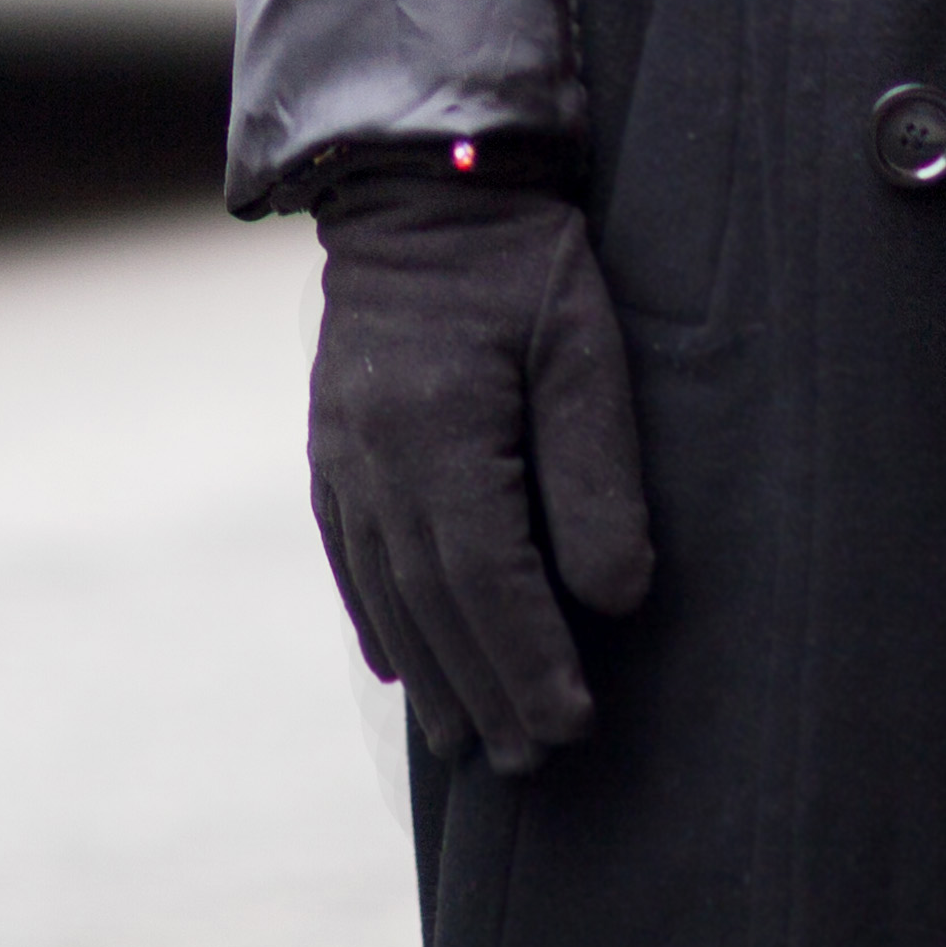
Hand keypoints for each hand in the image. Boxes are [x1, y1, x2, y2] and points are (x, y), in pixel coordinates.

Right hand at [306, 161, 655, 774]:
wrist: (419, 183)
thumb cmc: (521, 260)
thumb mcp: (582, 347)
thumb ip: (596, 470)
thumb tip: (615, 599)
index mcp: (437, 433)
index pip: (486, 579)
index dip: (529, 661)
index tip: (572, 726)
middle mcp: (373, 459)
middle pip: (431, 603)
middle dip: (483, 690)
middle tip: (529, 763)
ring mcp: (340, 453)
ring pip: (385, 591)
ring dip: (432, 674)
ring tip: (469, 741)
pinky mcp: (330, 443)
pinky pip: (347, 554)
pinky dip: (376, 618)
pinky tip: (398, 666)